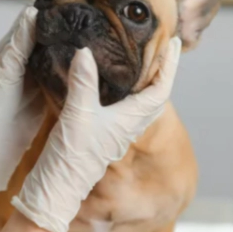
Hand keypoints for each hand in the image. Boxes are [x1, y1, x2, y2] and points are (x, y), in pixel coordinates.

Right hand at [12, 37, 181, 231]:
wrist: (58, 186)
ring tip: (138, 60)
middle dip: (160, 72)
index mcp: (130, 120)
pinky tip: (108, 82)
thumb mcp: (78, 114)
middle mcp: (126, 125)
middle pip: (154, 96)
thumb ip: (83, 82)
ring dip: (143, 81)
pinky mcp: (100, 132)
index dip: (170, 66)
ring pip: (138, 102)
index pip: (160, 90)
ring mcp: (114, 130)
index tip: (174, 44)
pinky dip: (121, 91)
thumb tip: (85, 52)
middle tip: (160, 50)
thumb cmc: (73, 155)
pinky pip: (119, 107)